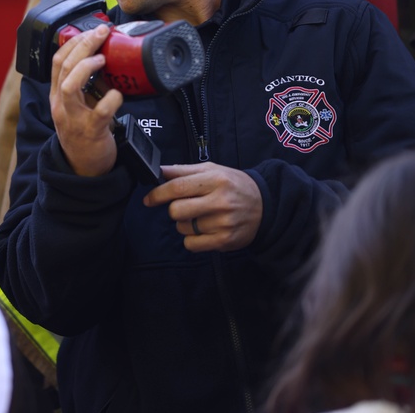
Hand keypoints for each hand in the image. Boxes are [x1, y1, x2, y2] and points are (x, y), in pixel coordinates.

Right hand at [50, 24, 123, 175]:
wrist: (83, 168)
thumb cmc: (84, 132)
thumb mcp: (80, 105)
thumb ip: (89, 86)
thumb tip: (107, 60)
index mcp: (57, 95)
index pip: (57, 61)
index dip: (74, 42)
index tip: (92, 30)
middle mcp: (61, 105)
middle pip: (64, 67)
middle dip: (83, 46)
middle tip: (102, 33)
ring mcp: (73, 119)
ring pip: (69, 86)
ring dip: (86, 68)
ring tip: (103, 58)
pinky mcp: (90, 132)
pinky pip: (99, 114)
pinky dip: (110, 100)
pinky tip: (118, 93)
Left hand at [142, 162, 261, 251]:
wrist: (266, 206)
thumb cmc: (233, 185)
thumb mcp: (213, 170)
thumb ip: (184, 170)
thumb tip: (159, 170)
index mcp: (215, 180)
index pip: (177, 187)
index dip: (158, 194)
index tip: (149, 199)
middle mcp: (220, 202)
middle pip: (176, 211)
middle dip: (174, 209)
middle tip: (184, 206)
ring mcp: (223, 224)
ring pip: (183, 228)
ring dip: (185, 223)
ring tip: (201, 216)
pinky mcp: (224, 241)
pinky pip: (191, 244)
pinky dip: (192, 238)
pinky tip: (204, 230)